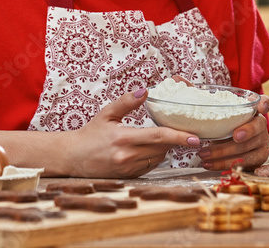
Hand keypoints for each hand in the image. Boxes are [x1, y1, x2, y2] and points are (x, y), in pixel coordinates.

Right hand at [67, 88, 201, 177]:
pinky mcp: (129, 176)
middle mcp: (128, 156)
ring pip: (159, 158)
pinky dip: (154, 156)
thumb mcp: (107, 113)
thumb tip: (145, 91)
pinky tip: (148, 148)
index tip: (195, 138)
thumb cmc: (90, 134)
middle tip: (178, 129)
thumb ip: (127, 101)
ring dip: (164, 148)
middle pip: (163, 148)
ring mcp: (129, 168)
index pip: (159, 137)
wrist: (73, 157)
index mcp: (124, 138)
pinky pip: (151, 166)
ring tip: (161, 137)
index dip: (179, 137)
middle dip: (173, 139)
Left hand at [197, 95, 268, 171]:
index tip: (261, 107)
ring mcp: (262, 143)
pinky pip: (242, 163)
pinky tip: (209, 164)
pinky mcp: (258, 158)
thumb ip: (214, 106)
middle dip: (241, 132)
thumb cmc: (225, 125)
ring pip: (245, 148)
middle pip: (255, 128)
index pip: (265, 103)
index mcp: (254, 110)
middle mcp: (261, 125)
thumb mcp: (222, 115)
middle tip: (220, 138)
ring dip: (222, 153)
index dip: (265, 104)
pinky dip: (223, 164)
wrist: (235, 147)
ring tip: (203, 154)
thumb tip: (188, 88)